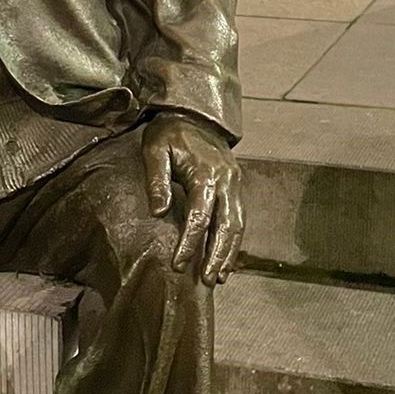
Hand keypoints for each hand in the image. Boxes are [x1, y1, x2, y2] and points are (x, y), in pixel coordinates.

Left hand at [141, 111, 243, 285]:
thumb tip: (159, 212)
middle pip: (227, 225)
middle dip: (217, 255)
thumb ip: (157, 180)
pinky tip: (225, 258)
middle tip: (206, 280)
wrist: (193, 112)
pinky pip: (239, 218)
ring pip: (238, 225)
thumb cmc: (169, 133)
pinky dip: (233, 241)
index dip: (190, 242)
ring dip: (229, 253)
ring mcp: (235, 184)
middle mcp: (227, 181)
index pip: (200, 216)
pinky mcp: (236, 186)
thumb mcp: (155, 150)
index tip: (178, 264)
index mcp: (207, 173)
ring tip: (218, 277)